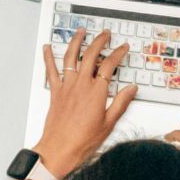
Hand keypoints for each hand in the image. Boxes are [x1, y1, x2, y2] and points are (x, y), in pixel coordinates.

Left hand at [34, 27, 136, 178]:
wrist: (61, 148)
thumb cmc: (85, 140)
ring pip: (71, 57)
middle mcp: (80, 84)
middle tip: (105, 34)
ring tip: (81, 31)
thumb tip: (132, 88)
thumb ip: (121, 103)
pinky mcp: (55, 90)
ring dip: (76, 42)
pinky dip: (49, 57)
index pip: (110, 66)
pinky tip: (47, 47)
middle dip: (99, 42)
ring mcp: (66, 86)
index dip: (117, 54)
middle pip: (90, 56)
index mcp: (96, 92)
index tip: (123, 47)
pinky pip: (51, 69)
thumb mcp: (109, 123)